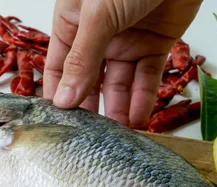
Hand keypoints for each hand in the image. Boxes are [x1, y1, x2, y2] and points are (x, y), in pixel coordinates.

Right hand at [43, 0, 202, 127]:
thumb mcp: (97, 16)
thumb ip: (82, 58)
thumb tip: (64, 98)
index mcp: (73, 23)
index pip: (61, 66)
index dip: (60, 95)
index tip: (61, 125)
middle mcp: (98, 36)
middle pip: (91, 81)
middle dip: (92, 108)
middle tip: (91, 138)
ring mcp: (127, 42)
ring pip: (120, 84)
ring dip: (119, 109)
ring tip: (118, 137)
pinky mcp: (155, 46)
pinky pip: (147, 78)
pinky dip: (145, 99)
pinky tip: (140, 120)